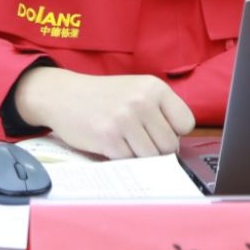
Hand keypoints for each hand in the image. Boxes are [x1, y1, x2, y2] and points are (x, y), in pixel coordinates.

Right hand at [13, 68, 194, 159]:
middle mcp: (141, 101)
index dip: (174, 132)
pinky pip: (129, 161)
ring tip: (125, 141)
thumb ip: (159, 110)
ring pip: (151, 156)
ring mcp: (124, 120)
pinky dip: (122, 158)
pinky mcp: (108, 138)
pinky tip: (112, 144)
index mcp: (154, 87)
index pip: (186, 123)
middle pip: (169, 145)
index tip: (159, 131)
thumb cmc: (104, 96)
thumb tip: (177, 145)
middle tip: (139, 140)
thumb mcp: (136, 90)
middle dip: (157, 149)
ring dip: (139, 155)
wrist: (63, 95)